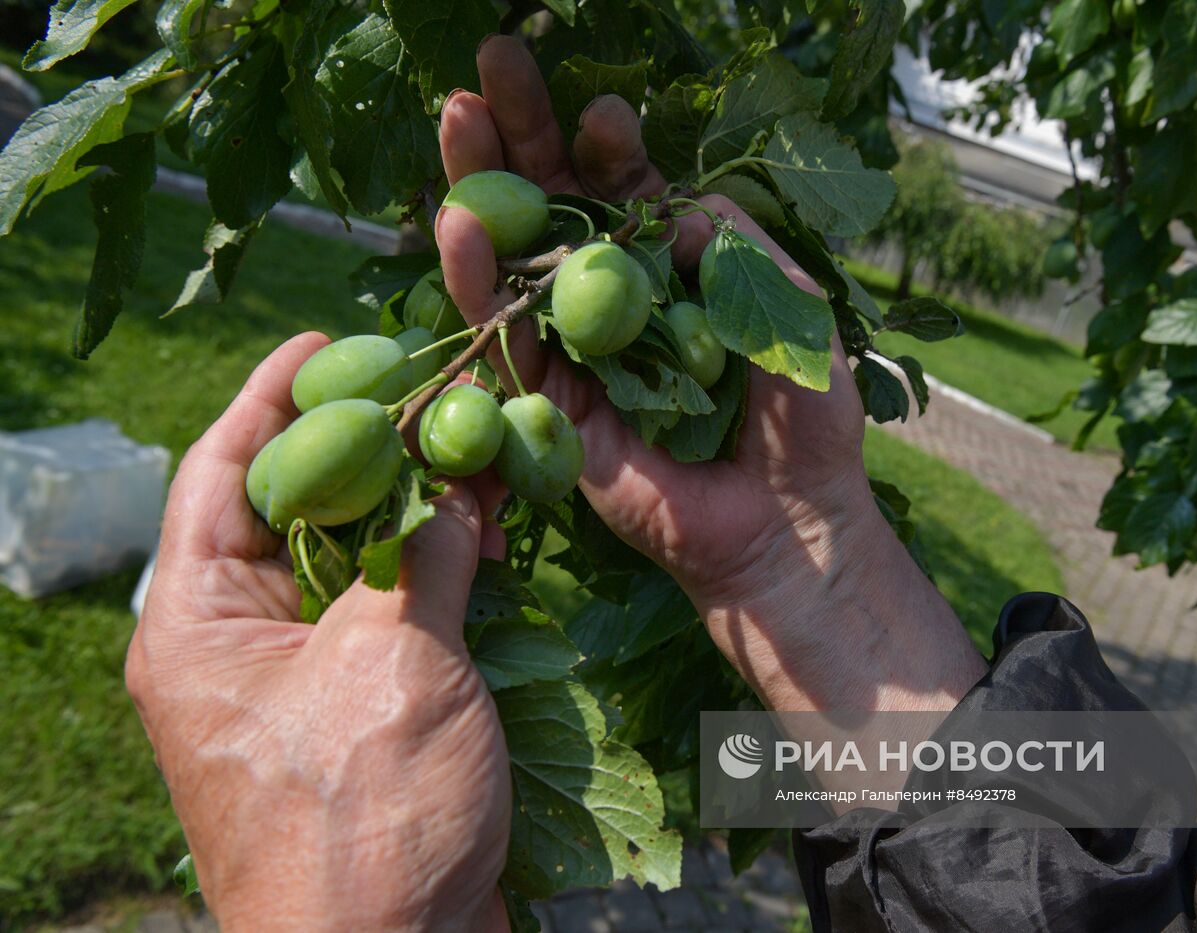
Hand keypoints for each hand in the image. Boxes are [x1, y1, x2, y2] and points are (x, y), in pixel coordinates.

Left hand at [126, 334, 510, 931]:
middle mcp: (232, 644)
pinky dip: (428, 574)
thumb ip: (417, 555)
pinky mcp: (352, 712)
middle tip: (427, 388)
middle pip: (288, 510)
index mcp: (196, 623)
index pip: (221, 472)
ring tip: (472, 458)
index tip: (330, 339)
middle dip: (361, 448)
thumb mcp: (394, 664)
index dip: (274, 396)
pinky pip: (382, 615)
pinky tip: (484, 543)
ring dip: (408, 512)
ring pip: (346, 562)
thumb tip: (447, 485)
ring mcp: (294, 682)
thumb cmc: (366, 819)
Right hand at [437, 37, 987, 711]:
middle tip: (492, 61)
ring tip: (456, 113)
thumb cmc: (803, 420)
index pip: (626, 189)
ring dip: (481, 183)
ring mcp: (572, 348)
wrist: (787, 524)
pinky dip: (477, 280)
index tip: (605, 109)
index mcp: (673, 269)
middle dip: (524, 132)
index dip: (609, 147)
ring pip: (514, 254)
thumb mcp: (791, 313)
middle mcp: (614, 299)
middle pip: (556, 201)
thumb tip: (680, 203)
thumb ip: (741, 249)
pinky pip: (501, 334)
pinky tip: (456, 220)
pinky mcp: (545, 402)